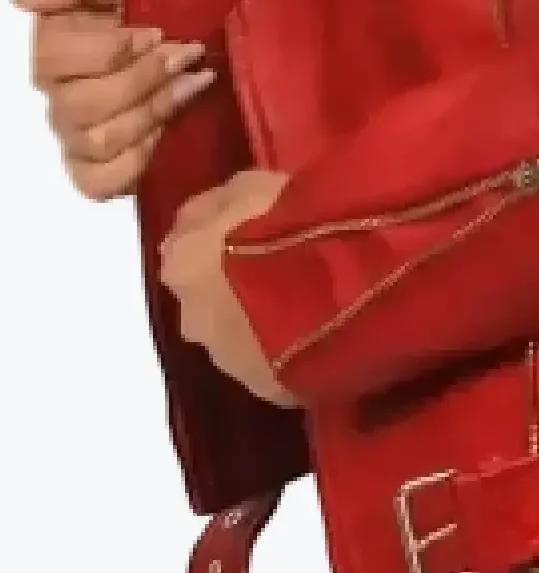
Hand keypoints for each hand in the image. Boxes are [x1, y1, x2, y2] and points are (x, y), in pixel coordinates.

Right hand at [14, 0, 215, 199]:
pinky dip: (135, 162)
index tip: (157, 33)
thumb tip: (22, 0)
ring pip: (100, 139)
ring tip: (193, 85)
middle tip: (186, 57)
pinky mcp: (96, 171)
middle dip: (142, 80)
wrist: (192, 44)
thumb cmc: (151, 10)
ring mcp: (75, 137)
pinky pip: (101, 182)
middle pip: (81, 103)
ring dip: (153, 112)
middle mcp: (57, 95)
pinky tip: (166, 134)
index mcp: (52, 47)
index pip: (54, 57)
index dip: (111, 50)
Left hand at [160, 170, 297, 407]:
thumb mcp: (253, 184)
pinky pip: (272, 365)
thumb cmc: (283, 223)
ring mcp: (221, 356)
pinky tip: (315, 337)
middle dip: (235, 284)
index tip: (253, 231)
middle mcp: (187, 311)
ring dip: (259, 322)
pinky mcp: (259, 387)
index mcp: (180, 256)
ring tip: (303, 307)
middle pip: (208, 294)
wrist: (325, 285)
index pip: (190, 241)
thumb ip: (228, 199)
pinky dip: (285, 352)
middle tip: (280, 271)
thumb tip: (226, 210)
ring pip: (238, 333)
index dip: (221, 236)